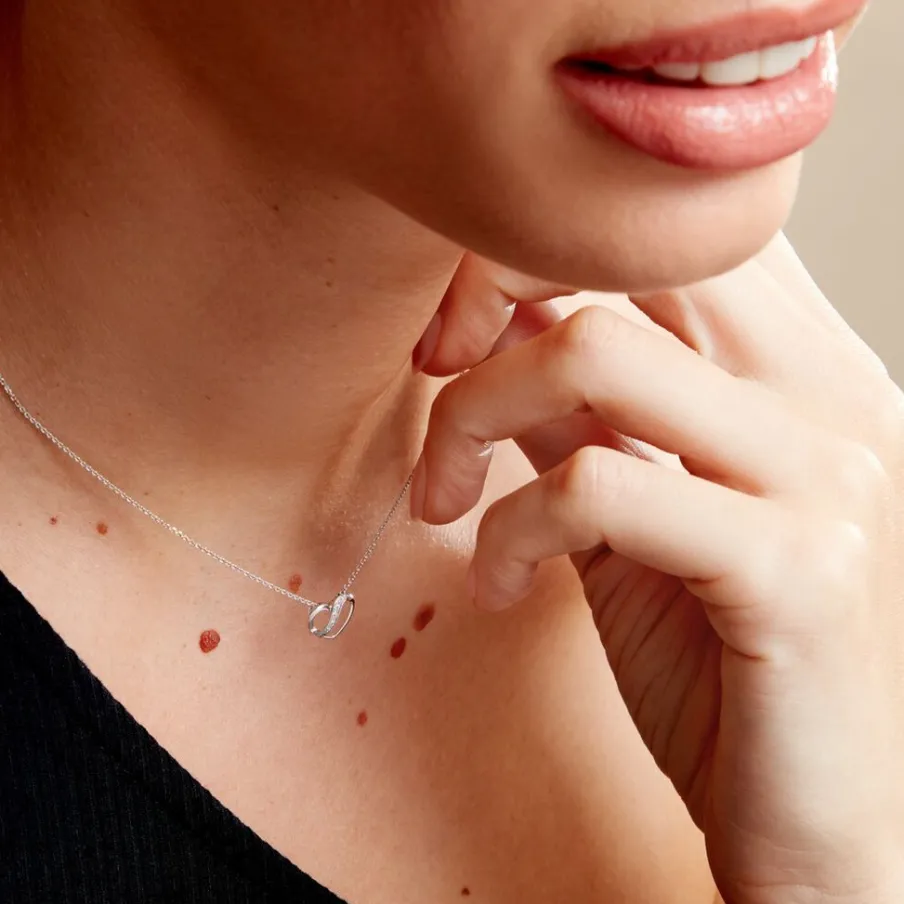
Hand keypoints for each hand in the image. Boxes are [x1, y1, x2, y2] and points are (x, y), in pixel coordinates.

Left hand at [410, 235, 903, 903]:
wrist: (821, 820)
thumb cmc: (722, 662)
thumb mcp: (635, 517)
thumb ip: (581, 416)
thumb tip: (490, 331)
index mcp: (801, 367)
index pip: (668, 228)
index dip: (536, 247)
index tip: (457, 330)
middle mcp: (829, 391)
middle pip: (631, 251)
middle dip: (489, 290)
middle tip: (435, 372)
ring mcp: (826, 473)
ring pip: (593, 350)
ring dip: (473, 415)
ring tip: (445, 499)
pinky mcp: (795, 567)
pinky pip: (595, 488)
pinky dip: (510, 530)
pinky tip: (500, 586)